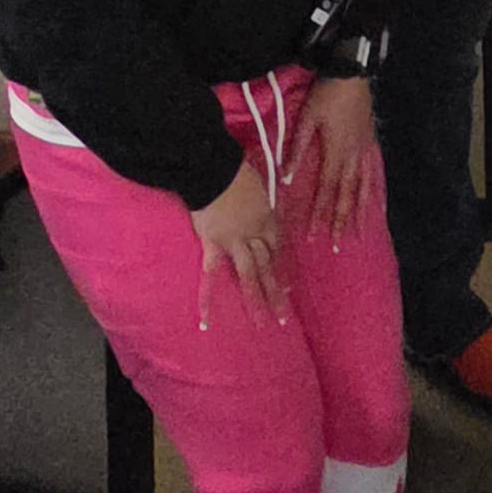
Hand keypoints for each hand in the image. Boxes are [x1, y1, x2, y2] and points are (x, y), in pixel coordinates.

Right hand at [190, 162, 283, 328]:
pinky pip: (210, 275)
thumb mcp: (257, 185)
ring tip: (264, 322)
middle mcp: (254, 235)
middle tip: (283, 316)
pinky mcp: (213, 246)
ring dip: (257, 299)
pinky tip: (207, 320)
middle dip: (275, 291)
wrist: (213, 170)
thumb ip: (259, 201)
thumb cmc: (236, 171)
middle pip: (267, 266)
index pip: (276, 248)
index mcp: (267, 219)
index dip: (280, 266)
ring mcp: (234, 243)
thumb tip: (259, 204)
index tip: (284, 283)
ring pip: (249, 274)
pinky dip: (208, 298)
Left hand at [289, 73, 376, 248]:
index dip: (320, 214)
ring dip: (358, 213)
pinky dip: (372, 192)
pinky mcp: (370, 144)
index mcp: (335, 153)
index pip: (326, 191)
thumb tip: (287, 178)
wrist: (352, 74)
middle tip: (338, 246)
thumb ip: (297, 149)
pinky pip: (372, 174)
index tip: (314, 235)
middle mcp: (352, 158)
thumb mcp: (306, 119)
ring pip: (362, 189)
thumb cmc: (326, 95)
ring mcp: (364, 152)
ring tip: (358, 233)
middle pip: (346, 196)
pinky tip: (372, 203)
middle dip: (340, 222)